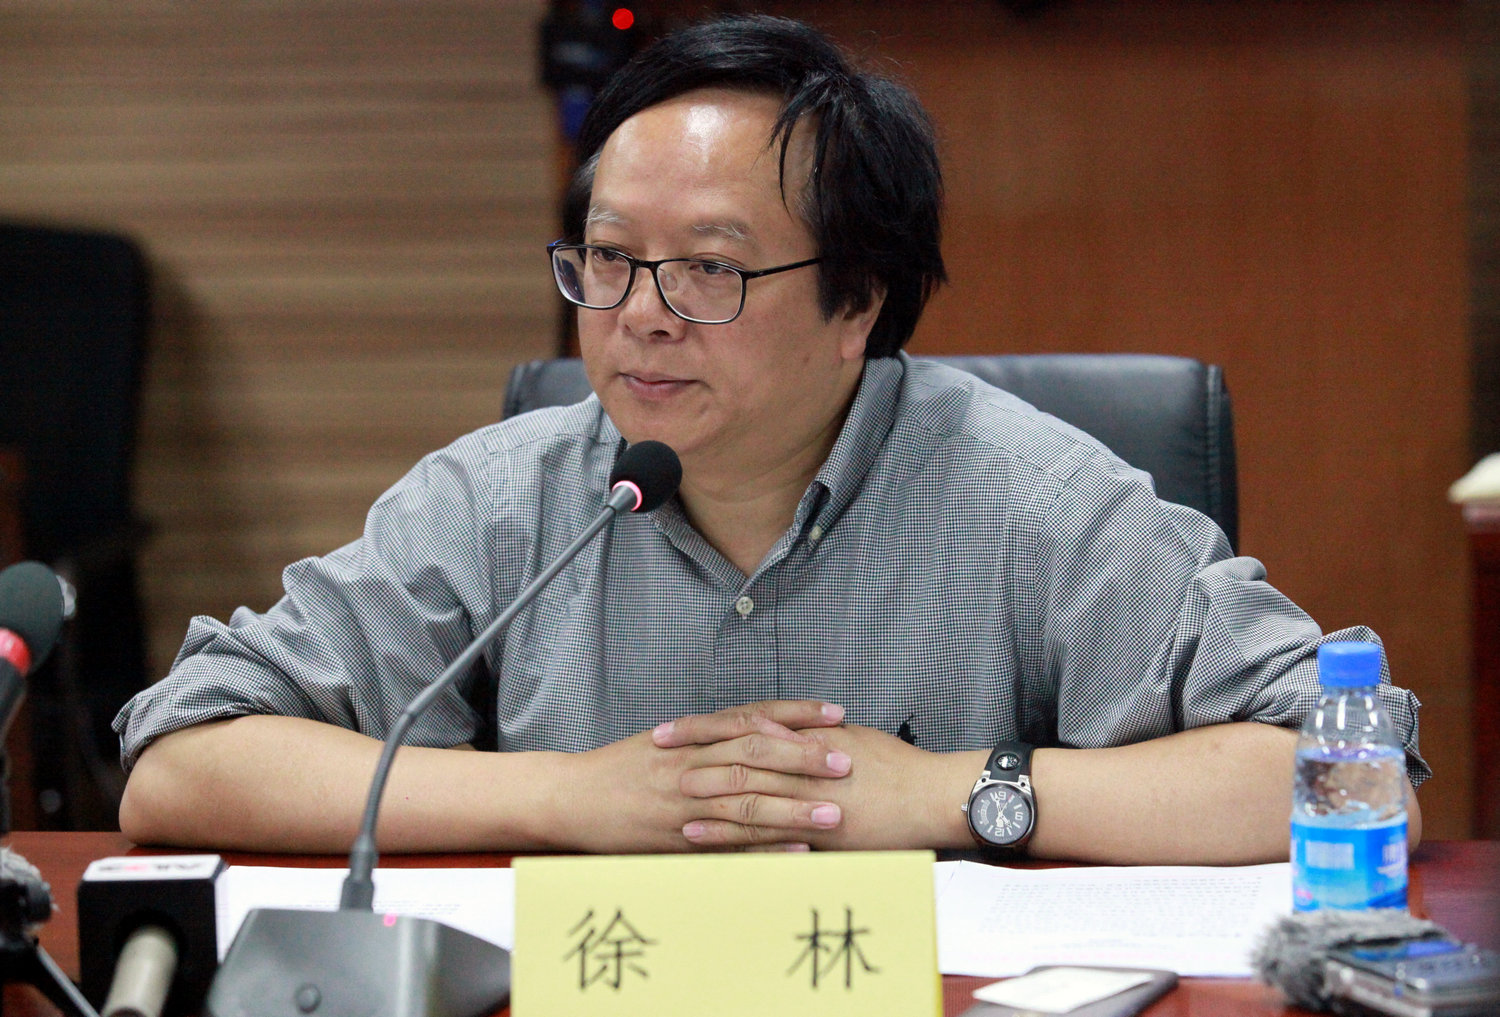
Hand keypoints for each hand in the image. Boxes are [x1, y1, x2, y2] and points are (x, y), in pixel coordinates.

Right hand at [559, 700, 851, 852]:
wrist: (570, 797)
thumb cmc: (618, 770)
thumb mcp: (663, 742)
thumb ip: (708, 737)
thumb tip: (758, 730)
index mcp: (691, 737)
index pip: (752, 717)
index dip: (796, 714)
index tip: (835, 713)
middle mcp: (690, 765)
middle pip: (756, 755)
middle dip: (804, 759)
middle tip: (845, 760)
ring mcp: (684, 803)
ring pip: (746, 800)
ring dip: (794, 807)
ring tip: (835, 811)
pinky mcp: (677, 839)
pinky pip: (727, 844)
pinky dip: (765, 847)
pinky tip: (798, 849)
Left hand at [670, 723, 982, 850]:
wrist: (933, 796)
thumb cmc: (899, 768)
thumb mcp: (852, 739)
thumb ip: (812, 737)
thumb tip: (785, 730)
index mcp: (807, 736)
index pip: (745, 725)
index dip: (705, 725)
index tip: (672, 726)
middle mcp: (803, 763)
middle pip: (735, 750)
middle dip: (692, 749)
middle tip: (655, 748)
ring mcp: (807, 798)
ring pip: (743, 790)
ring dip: (701, 790)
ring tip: (665, 791)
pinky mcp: (816, 832)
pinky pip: (763, 832)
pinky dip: (726, 831)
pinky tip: (698, 833)